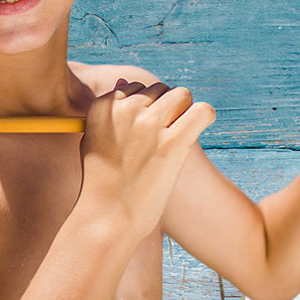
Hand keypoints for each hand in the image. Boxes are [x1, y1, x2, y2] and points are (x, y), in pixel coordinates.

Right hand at [80, 79, 214, 237]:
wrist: (108, 218)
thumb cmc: (102, 184)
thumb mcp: (94, 139)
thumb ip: (110, 111)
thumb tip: (125, 81)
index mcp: (104, 106)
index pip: (139, 87)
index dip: (148, 109)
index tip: (146, 134)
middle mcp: (126, 110)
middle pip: (163, 90)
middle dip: (167, 110)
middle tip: (162, 141)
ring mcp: (149, 125)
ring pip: (183, 96)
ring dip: (185, 114)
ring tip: (175, 141)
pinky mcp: (172, 143)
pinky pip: (202, 112)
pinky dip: (205, 118)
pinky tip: (199, 129)